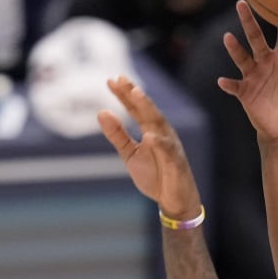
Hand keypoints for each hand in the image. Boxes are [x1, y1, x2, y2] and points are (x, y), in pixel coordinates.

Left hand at [98, 76, 200, 219]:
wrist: (173, 199)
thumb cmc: (155, 175)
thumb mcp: (130, 154)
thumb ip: (117, 134)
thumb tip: (101, 112)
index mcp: (150, 129)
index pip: (135, 109)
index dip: (124, 95)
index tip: (111, 80)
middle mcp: (161, 132)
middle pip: (147, 109)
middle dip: (135, 94)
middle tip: (122, 79)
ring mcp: (170, 146)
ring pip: (158, 123)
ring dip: (148, 108)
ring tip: (136, 94)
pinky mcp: (176, 162)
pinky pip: (168, 151)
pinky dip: (160, 143)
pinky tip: (150, 136)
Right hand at [216, 1, 277, 142]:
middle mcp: (267, 61)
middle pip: (256, 38)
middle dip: (248, 22)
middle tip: (241, 3)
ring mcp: (254, 76)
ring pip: (243, 58)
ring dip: (235, 49)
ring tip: (228, 38)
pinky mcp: (246, 92)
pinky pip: (236, 86)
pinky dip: (229, 84)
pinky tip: (222, 81)